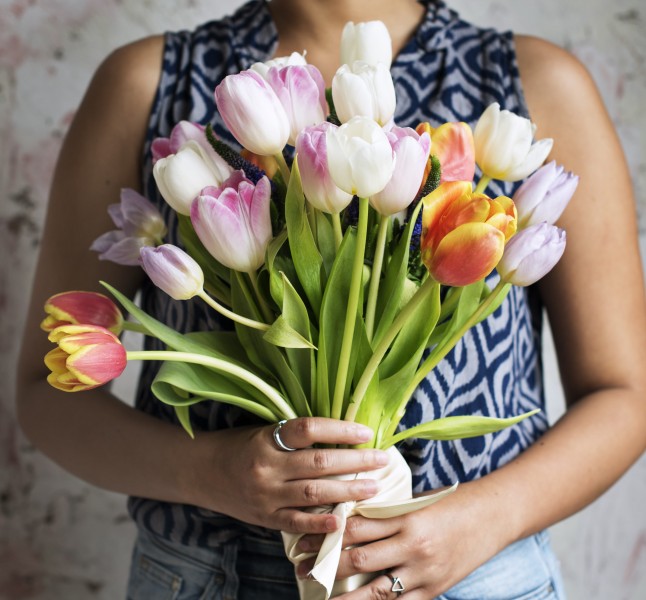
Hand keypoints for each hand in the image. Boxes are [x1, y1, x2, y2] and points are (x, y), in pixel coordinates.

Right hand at [188, 417, 389, 534]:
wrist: (200, 471)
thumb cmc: (238, 446)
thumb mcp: (263, 431)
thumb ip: (295, 436)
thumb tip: (340, 434)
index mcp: (267, 439)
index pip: (309, 429)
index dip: (340, 429)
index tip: (366, 432)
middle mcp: (267, 466)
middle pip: (319, 463)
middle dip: (356, 462)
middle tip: (382, 459)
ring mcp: (266, 494)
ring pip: (314, 492)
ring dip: (348, 490)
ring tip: (374, 487)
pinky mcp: (264, 517)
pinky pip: (296, 522)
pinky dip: (320, 522)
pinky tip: (342, 520)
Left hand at [296, 480, 509, 598]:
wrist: (491, 516)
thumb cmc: (450, 503)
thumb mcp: (416, 500)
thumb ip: (385, 511)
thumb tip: (348, 517)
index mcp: (406, 518)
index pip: (357, 527)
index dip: (328, 534)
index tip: (306, 537)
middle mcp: (413, 546)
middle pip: (360, 559)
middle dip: (327, 565)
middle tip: (301, 567)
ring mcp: (424, 573)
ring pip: (375, 591)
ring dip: (343, 597)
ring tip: (319, 598)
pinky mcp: (434, 591)